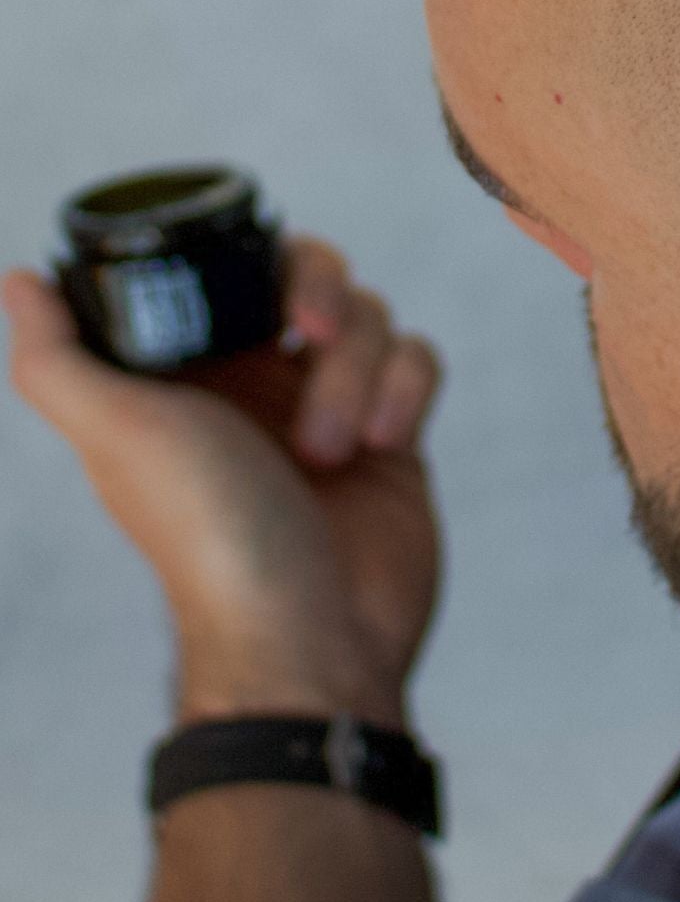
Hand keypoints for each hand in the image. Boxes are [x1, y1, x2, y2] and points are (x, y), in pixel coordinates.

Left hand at [4, 239, 441, 726]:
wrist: (309, 639)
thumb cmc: (207, 543)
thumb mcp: (118, 437)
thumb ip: (60, 358)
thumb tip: (19, 280)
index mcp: (192, 379)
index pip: (230, 273)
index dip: (255, 262)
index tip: (266, 299)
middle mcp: (259, 386)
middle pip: (312, 277)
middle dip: (322, 297)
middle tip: (313, 335)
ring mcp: (330, 408)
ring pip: (369, 318)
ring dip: (356, 373)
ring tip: (329, 450)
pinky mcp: (390, 435)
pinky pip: (418, 361)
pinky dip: (404, 392)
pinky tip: (380, 444)